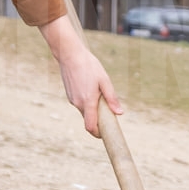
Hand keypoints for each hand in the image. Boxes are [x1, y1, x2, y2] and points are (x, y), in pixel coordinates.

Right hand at [41, 15, 121, 135]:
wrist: (70, 54)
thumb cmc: (89, 66)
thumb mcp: (104, 80)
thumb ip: (112, 98)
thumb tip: (119, 113)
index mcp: (88, 102)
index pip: (90, 127)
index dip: (97, 134)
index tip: (105, 135)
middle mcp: (78, 103)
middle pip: (88, 120)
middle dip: (98, 121)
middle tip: (109, 114)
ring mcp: (72, 100)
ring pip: (84, 111)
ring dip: (92, 110)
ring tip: (99, 95)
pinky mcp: (69, 95)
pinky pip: (80, 104)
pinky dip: (87, 103)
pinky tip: (90, 89)